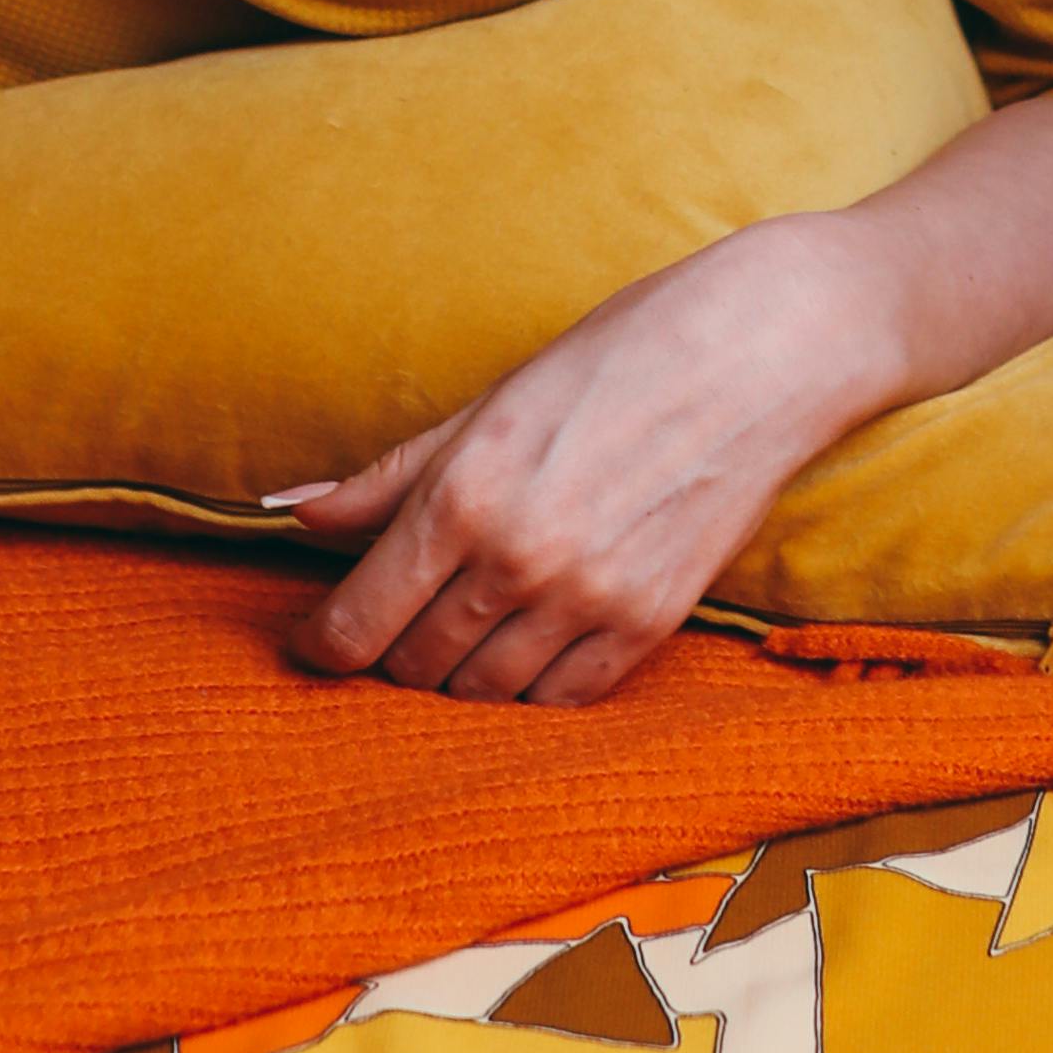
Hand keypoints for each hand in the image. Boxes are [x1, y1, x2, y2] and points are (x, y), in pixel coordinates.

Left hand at [284, 217, 895, 704]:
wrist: (760, 350)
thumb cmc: (619, 352)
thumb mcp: (491, 401)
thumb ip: (390, 473)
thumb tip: (292, 514)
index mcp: (466, 493)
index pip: (357, 623)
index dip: (320, 645)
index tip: (315, 638)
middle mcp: (518, 560)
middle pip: (412, 667)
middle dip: (388, 652)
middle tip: (394, 618)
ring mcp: (588, 601)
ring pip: (481, 696)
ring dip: (456, 674)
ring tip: (462, 629)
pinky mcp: (649, 626)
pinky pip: (560, 702)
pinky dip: (529, 689)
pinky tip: (526, 646)